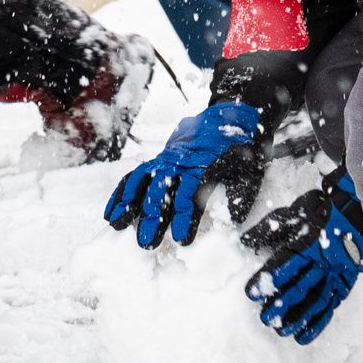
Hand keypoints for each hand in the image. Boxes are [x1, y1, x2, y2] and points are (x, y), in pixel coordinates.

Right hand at [105, 100, 262, 247]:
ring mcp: (166, 160)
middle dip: (152, 217)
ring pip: (142, 180)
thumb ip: (241, 195)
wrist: (231, 119)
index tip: (182, 239)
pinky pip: (135, 176)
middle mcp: (180, 162)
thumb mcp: (250, 170)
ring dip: (129, 204)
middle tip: (145, 243)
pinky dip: (122, 193)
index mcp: (204, 165)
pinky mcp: (158, 161)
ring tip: (118, 225)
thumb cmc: (241, 150)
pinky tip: (111, 214)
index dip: (185, 217)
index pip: (191, 193)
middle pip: (161, 189)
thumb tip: (233, 218)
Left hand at [241, 172, 362, 343]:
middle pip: (301, 286)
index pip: (285, 265)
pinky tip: (303, 336)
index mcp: (308, 243)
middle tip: (265, 319)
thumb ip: (268, 230)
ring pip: (316, 301)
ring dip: (299, 318)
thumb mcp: (292, 213)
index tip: (252, 293)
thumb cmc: (320, 211)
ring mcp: (335, 275)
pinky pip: (330, 307)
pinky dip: (317, 323)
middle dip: (281, 304)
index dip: (268, 279)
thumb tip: (245, 242)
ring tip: (282, 331)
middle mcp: (323, 262)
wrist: (356, 211)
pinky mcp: (343, 285)